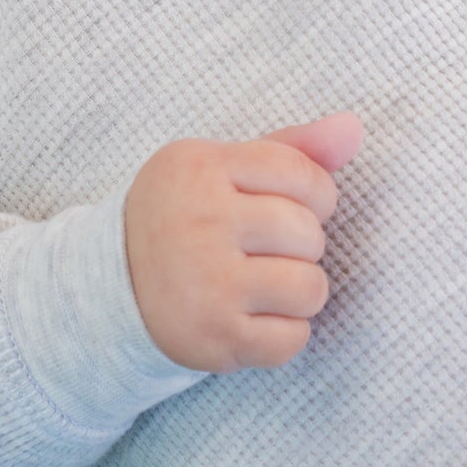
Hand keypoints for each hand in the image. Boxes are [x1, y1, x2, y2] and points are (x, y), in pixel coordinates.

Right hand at [123, 113, 363, 372]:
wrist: (113, 284)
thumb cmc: (184, 215)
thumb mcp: (221, 167)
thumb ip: (290, 147)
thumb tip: (354, 128)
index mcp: (200, 167)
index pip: (300, 174)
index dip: (315, 194)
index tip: (293, 205)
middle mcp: (201, 221)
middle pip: (308, 233)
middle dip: (301, 244)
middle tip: (265, 249)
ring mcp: (207, 283)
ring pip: (310, 288)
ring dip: (299, 290)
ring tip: (264, 284)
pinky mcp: (214, 336)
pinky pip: (293, 339)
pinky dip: (283, 333)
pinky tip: (251, 316)